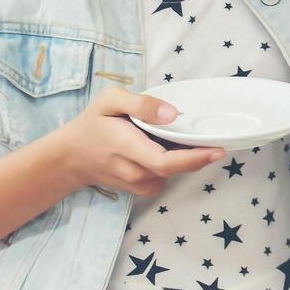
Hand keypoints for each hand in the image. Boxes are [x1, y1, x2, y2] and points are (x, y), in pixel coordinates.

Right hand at [51, 86, 224, 197]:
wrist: (70, 157)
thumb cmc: (92, 124)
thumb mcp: (110, 101)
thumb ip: (141, 104)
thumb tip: (172, 113)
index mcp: (127, 147)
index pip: (166, 161)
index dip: (195, 158)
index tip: (218, 149)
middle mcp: (135, 172)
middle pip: (175, 168)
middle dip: (198, 153)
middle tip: (212, 134)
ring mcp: (137, 184)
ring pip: (173, 173)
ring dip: (185, 157)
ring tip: (183, 136)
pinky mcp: (141, 188)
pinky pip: (166, 177)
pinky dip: (174, 164)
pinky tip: (167, 147)